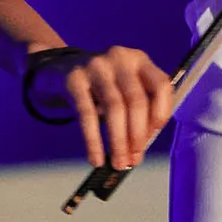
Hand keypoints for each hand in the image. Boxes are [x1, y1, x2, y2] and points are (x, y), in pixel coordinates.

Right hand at [26, 44, 172, 169]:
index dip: (161, 113)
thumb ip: (136, 110)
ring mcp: (96, 66)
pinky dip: (93, 141)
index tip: (153, 137)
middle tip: (134, 159)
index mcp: (139, 60)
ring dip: (118, 141)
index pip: (161, 85)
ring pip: (114, 108)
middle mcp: (120, 59)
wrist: (60, 68)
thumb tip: (139, 149)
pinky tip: (96, 158)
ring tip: (118, 163)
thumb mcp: (123, 87)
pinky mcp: (74, 79)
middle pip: (136, 100)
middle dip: (137, 135)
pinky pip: (87, 115)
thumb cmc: (100, 84)